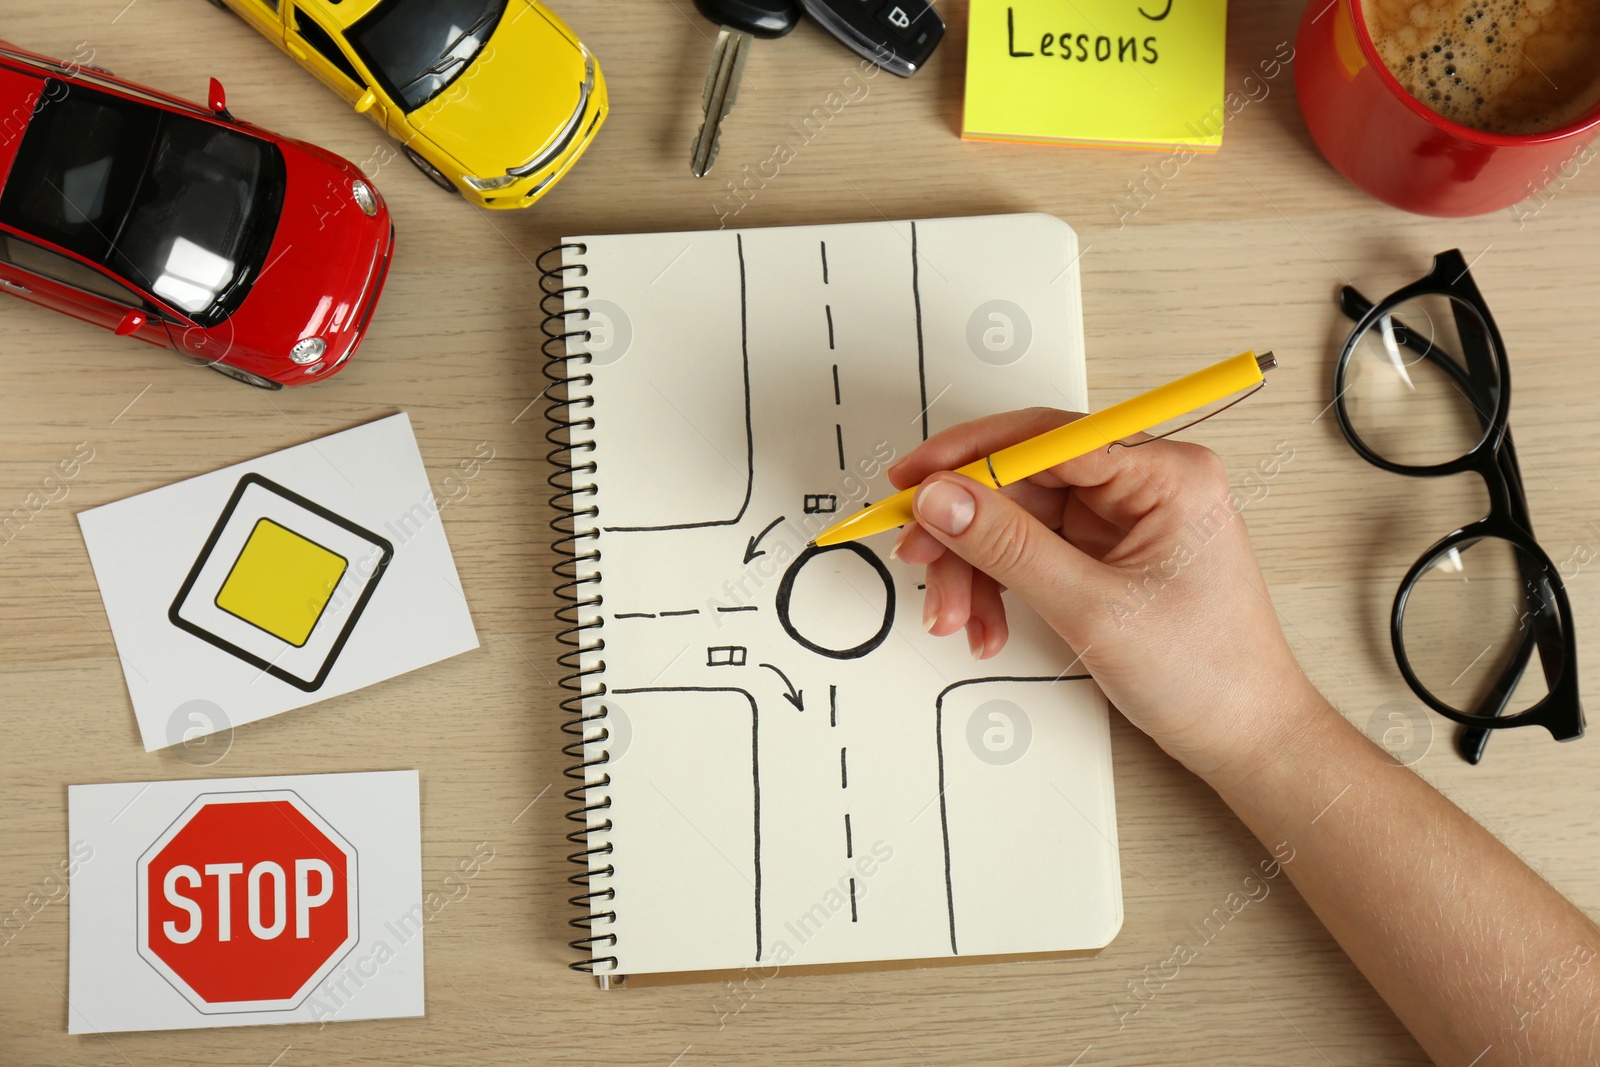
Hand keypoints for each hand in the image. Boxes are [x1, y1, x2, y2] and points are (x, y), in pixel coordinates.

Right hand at [890, 408, 1317, 781]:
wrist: (1245, 738)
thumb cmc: (1210, 674)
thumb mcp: (1094, 608)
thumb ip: (1010, 547)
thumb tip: (944, 497)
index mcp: (1167, 474)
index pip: (1048, 438)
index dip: (971, 456)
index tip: (915, 480)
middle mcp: (1145, 485)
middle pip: (1023, 482)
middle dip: (967, 532)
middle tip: (921, 560)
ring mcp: (1125, 520)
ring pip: (1018, 520)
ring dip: (977, 569)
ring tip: (959, 618)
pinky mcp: (1107, 554)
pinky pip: (1031, 551)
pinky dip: (999, 586)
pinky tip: (988, 623)